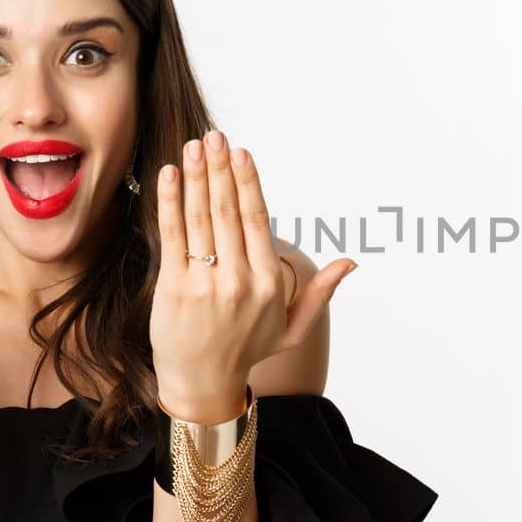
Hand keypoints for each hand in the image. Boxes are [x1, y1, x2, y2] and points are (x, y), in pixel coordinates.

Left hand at [150, 131, 354, 422]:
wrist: (202, 384)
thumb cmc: (247, 351)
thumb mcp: (292, 328)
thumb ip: (320, 293)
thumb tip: (351, 263)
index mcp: (269, 284)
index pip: (258, 220)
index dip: (248, 183)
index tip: (242, 153)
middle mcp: (239, 280)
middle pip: (228, 211)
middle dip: (221, 169)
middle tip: (215, 137)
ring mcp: (204, 283)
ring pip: (200, 218)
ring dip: (197, 177)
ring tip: (194, 146)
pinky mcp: (174, 288)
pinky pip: (172, 236)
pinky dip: (170, 202)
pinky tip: (171, 175)